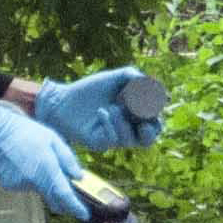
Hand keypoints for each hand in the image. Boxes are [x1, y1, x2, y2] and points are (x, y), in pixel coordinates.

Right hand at [0, 98, 89, 220]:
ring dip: (43, 183)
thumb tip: (79, 176)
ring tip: (35, 160)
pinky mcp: (9, 186)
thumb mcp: (53, 139)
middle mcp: (34, 181)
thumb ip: (68, 159)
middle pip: (53, 199)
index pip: (65, 196)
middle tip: (67, 191)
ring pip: (39, 190)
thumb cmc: (24, 132)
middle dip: (62, 199)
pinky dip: (29, 179)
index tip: (84, 214)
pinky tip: (23, 164)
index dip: (76, 208)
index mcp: (47, 168)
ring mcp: (20, 185)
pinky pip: (25, 186)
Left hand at [32, 65, 162, 150]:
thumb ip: (137, 79)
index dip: (157, 117)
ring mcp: (112, 138)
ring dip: (123, 122)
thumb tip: (159, 90)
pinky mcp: (99, 144)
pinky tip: (100, 112)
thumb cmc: (90, 90)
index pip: (155, 124)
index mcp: (133, 116)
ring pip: (129, 140)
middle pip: (147, 140)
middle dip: (149, 131)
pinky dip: (109, 124)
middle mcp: (126, 130)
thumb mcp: (117, 79)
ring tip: (112, 108)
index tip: (152, 104)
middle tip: (144, 122)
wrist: (63, 99)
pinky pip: (111, 140)